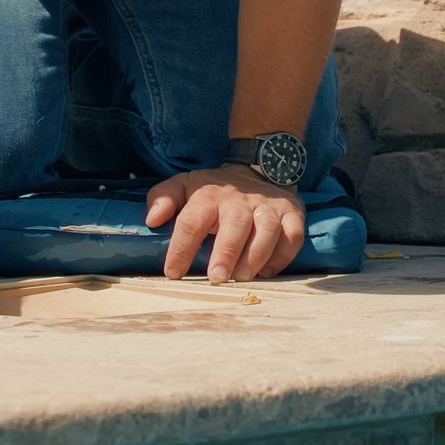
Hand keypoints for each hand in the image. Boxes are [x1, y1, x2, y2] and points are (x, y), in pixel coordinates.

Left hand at [145, 165, 305, 283]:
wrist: (256, 167)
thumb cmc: (214, 190)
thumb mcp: (184, 185)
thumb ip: (163, 198)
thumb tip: (152, 220)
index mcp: (209, 196)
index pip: (191, 220)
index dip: (181, 247)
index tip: (173, 272)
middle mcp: (239, 201)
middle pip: (234, 224)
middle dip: (226, 251)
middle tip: (216, 278)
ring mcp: (267, 206)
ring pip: (266, 228)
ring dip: (256, 254)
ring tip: (243, 277)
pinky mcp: (291, 213)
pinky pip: (292, 234)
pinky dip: (283, 254)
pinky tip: (268, 271)